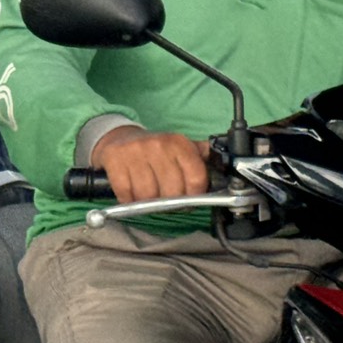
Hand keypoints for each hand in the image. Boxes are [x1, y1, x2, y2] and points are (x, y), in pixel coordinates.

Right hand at [91, 124, 210, 203]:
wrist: (120, 138)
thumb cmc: (154, 150)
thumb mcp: (180, 148)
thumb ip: (202, 157)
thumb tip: (227, 165)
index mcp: (180, 144)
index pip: (196, 178)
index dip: (194, 196)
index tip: (188, 201)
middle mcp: (159, 145)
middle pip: (173, 192)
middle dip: (170, 203)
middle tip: (166, 202)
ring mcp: (136, 153)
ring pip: (148, 195)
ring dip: (148, 203)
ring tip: (148, 197)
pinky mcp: (116, 161)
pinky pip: (127, 194)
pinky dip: (129, 200)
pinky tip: (132, 194)